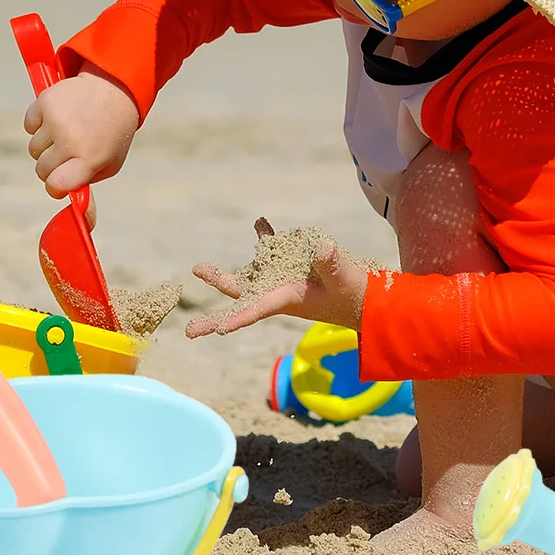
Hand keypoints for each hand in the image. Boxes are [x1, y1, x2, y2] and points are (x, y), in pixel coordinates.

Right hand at [24, 66, 139, 202]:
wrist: (114, 89)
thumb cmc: (111, 133)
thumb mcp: (109, 163)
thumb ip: (87, 185)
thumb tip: (79, 216)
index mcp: (90, 158)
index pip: (56, 185)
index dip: (55, 186)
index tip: (59, 182)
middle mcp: (71, 140)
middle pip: (41, 170)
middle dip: (52, 166)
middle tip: (69, 153)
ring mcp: (56, 120)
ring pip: (33, 149)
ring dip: (45, 145)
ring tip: (67, 132)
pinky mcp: (45, 102)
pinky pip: (29, 125)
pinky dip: (38, 124)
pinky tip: (58, 117)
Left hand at [184, 235, 369, 336]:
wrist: (365, 295)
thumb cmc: (356, 294)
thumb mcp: (345, 280)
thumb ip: (332, 265)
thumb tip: (320, 248)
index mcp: (287, 300)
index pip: (257, 310)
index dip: (238, 319)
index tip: (219, 332)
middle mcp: (278, 291)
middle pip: (239, 300)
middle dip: (214, 316)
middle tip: (188, 331)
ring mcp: (281, 277)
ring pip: (247, 276)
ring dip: (222, 275)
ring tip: (197, 269)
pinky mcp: (291, 263)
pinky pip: (271, 249)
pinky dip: (264, 236)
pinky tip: (260, 222)